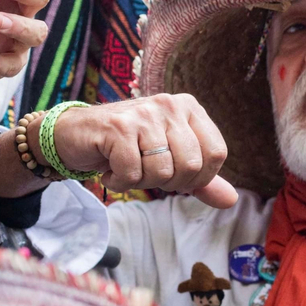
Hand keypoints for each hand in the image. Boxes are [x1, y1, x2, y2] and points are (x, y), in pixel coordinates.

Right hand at [49, 94, 235, 206]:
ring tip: (127, 167)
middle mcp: (170, 105)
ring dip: (141, 182)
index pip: (217, 153)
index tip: (176, 176)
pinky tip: (109, 168)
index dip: (199, 177)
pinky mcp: (118, 126)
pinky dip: (119, 182)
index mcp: (189, 108)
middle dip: (168, 182)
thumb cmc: (128, 147)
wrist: (75, 135)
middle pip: (191, 166)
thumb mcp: (170, 160)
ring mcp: (144, 113)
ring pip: (162, 172)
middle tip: (145, 172)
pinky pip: (132, 173)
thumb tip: (231, 200)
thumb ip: (201, 179)